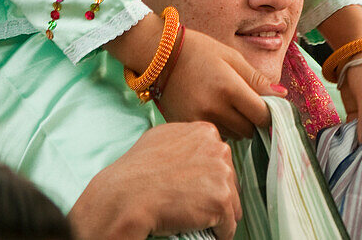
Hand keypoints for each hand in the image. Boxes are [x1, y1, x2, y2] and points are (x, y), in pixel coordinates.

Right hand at [70, 123, 241, 239]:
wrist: (129, 194)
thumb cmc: (138, 169)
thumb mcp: (164, 138)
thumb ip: (186, 141)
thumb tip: (195, 150)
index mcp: (205, 131)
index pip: (220, 160)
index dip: (209, 178)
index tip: (198, 189)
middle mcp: (218, 148)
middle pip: (230, 180)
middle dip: (216, 195)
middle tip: (196, 206)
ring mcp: (222, 174)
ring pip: (232, 204)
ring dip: (218, 215)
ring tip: (197, 219)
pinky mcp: (222, 200)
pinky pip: (229, 226)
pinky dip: (218, 234)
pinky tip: (202, 231)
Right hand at [158, 27, 285, 139]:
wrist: (160, 54)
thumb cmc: (199, 50)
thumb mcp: (231, 57)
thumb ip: (257, 79)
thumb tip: (282, 97)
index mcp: (229, 88)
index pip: (261, 116)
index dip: (267, 113)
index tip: (263, 106)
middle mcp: (214, 108)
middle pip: (248, 130)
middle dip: (250, 119)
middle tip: (240, 102)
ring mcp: (198, 120)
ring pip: (232, 136)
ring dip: (235, 125)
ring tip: (222, 104)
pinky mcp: (186, 127)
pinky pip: (213, 136)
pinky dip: (218, 128)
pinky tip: (210, 111)